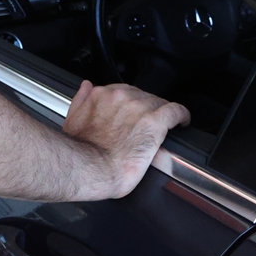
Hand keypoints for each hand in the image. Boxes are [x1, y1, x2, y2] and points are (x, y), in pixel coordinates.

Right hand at [63, 80, 189, 198]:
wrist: (91, 168)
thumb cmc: (81, 150)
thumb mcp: (72, 119)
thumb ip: (81, 99)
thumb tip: (87, 86)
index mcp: (102, 95)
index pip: (125, 91)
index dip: (132, 104)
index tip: (135, 114)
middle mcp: (121, 96)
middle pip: (143, 96)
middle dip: (146, 109)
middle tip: (146, 125)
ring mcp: (139, 107)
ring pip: (159, 102)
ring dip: (162, 113)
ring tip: (166, 126)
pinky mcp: (155, 122)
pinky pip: (175, 111)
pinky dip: (181, 116)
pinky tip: (183, 121)